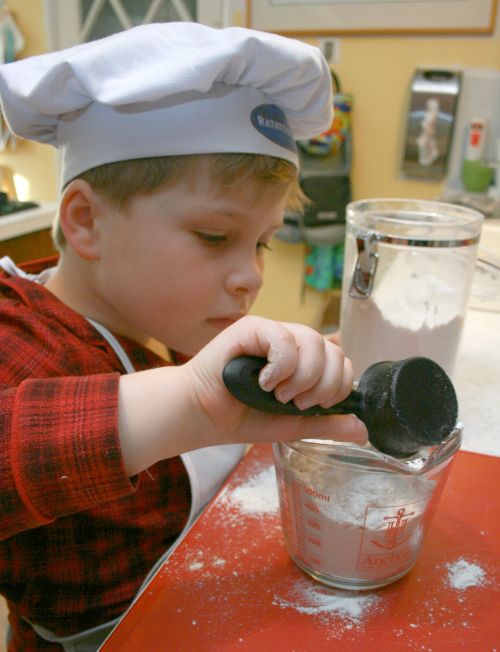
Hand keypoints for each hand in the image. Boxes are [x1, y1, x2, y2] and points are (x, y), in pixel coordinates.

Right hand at [184, 315, 366, 446]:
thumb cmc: (242, 417)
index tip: (315, 406)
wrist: (204, 415)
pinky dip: (281, 366)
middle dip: (323, 385)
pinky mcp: (252, 328)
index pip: (341, 361)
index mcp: (304, 361)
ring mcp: (273, 333)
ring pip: (313, 342)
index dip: (338, 385)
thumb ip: (326, 424)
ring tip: (278, 394)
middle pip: (333, 351)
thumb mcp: (293, 425)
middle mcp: (292, 343)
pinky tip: (264, 381)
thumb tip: (364, 431)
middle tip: (296, 403)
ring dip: (302, 377)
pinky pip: (284, 339)